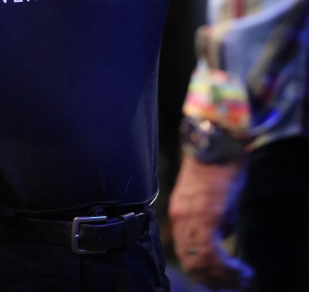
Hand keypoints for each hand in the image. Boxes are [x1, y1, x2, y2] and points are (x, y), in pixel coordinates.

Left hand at [169, 153, 253, 289]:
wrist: (216, 141)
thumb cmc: (217, 165)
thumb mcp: (210, 198)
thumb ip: (212, 220)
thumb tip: (221, 238)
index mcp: (178, 212)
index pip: (183, 253)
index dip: (202, 272)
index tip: (219, 279)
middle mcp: (179, 217)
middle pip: (189, 262)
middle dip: (211, 280)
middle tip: (232, 284)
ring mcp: (189, 217)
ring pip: (199, 262)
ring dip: (221, 277)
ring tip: (240, 279)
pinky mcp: (205, 216)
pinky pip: (211, 254)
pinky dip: (226, 268)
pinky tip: (240, 270)